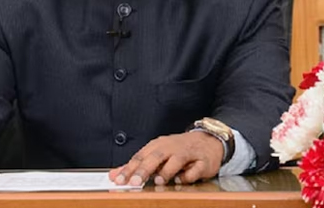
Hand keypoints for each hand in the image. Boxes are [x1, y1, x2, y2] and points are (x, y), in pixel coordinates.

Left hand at [108, 131, 223, 186]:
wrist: (209, 141)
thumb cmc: (178, 149)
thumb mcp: (157, 154)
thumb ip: (135, 166)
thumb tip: (114, 175)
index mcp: (158, 145)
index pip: (140, 156)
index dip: (128, 169)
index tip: (118, 180)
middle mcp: (171, 147)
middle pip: (155, 157)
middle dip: (144, 169)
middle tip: (134, 182)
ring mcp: (188, 153)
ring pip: (175, 160)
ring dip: (167, 171)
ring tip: (159, 181)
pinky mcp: (203, 162)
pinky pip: (195, 169)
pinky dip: (188, 175)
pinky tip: (181, 179)